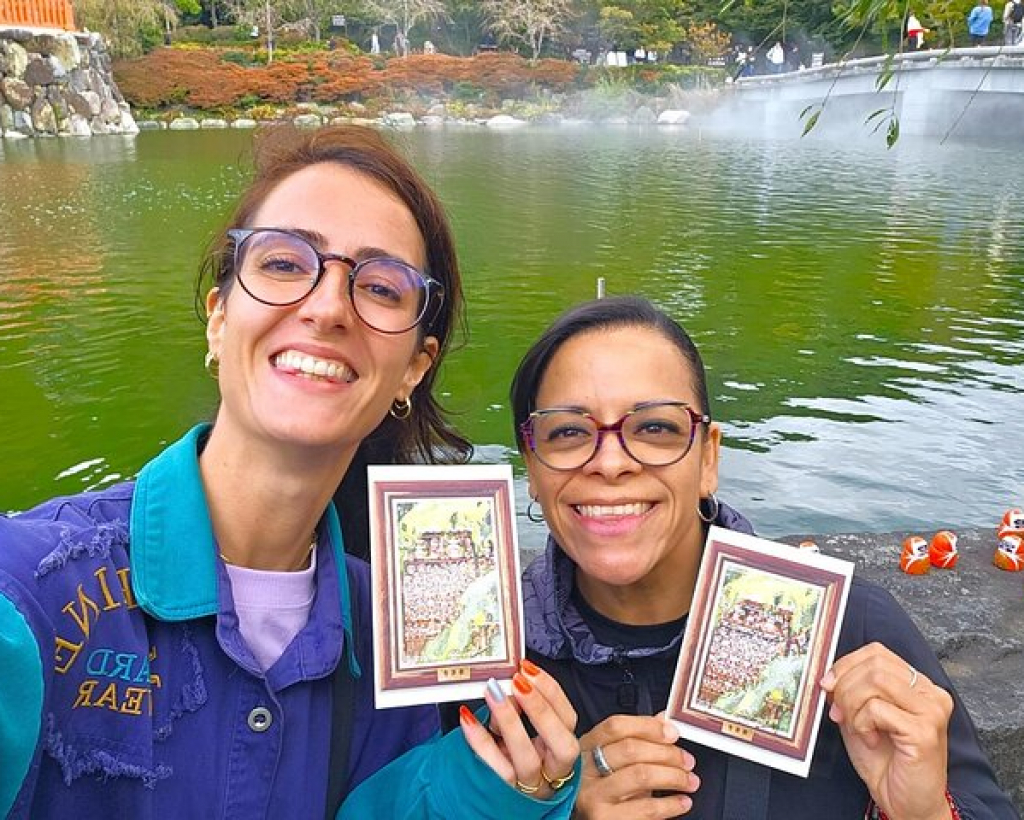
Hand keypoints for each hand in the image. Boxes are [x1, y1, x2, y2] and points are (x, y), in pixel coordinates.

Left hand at [459, 660, 579, 799]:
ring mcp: (529, 785)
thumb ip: (522, 708)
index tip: (528, 669)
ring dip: (511, 721)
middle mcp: (551, 770)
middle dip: (541, 710)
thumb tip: (508, 679)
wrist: (493, 792)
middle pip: (561, 746)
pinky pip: (493, 768)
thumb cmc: (512, 752)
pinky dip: (480, 740)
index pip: (568, 721)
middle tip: (518, 682)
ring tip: (493, 692)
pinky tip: (468, 718)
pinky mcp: (503, 792)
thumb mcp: (522, 730)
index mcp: (560, 748)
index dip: (552, 693)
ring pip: (527, 758)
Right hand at [573, 714, 698, 818]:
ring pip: (641, 776)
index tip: (673, 732)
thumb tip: (664, 721)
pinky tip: (682, 802)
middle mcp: (586, 769)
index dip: (648, 726)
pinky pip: (647, 809)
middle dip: (667, 753)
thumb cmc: (604, 789)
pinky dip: (671, 805)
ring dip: (674, 777)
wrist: (592, 819)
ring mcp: (594, 795)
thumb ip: (639, 738)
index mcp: (587, 746)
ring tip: (689, 781)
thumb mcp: (616, 761)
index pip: (616, 726)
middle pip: (631, 749)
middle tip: (687, 760)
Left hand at [821, 642, 952, 819]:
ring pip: (875, 680)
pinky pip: (877, 709)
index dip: (846, 664)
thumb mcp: (860, 717)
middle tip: (839, 712)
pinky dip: (862, 723)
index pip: (877, 653)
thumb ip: (850, 693)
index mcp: (917, 685)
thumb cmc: (885, 762)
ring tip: (857, 727)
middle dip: (845, 685)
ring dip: (853, 704)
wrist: (907, 804)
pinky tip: (871, 740)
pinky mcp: (925, 731)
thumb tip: (828, 675)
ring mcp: (932, 710)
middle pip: (875, 663)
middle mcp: (931, 693)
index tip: (829, 684)